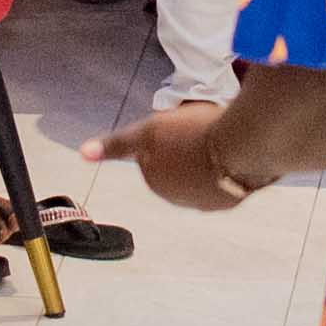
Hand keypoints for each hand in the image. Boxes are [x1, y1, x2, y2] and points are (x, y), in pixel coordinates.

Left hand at [87, 101, 249, 214]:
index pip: (154, 155)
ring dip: (208, 158)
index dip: (168, 135)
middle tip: (200, 129)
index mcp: (156, 180)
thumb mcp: (148, 131)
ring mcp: (206, 200)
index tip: (180, 126)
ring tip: (219, 138)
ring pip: (202, 173)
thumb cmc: (195, 134)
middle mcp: (178, 198)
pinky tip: (233, 151)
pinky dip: (228, 166)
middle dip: (186, 149)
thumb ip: (117, 145)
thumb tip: (83, 153)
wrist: (242, 146)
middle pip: (178, 166)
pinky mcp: (232, 198)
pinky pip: (226, 179)